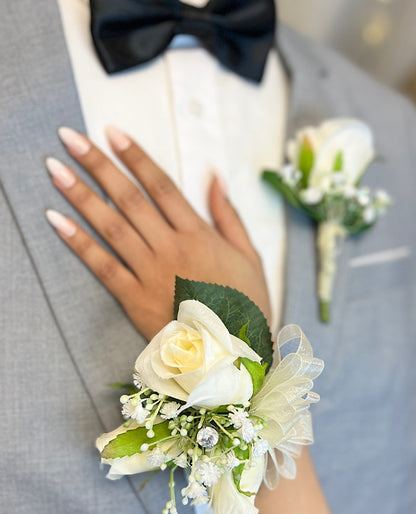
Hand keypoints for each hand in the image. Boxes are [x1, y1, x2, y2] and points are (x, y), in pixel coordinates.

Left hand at [45, 126, 270, 339]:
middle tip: (70, 138)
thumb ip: (229, 216)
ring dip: (81, 196)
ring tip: (56, 170)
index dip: (135, 157)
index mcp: (199, 234)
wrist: (233, 356)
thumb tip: (215, 177)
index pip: (161, 186)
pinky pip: (102, 266)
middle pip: (129, 198)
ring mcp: (150, 272)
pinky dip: (79, 243)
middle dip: (98, 165)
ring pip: (111, 226)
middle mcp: (171, 247)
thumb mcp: (249, 257)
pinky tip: (57, 220)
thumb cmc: (244, 306)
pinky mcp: (134, 298)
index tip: (113, 133)